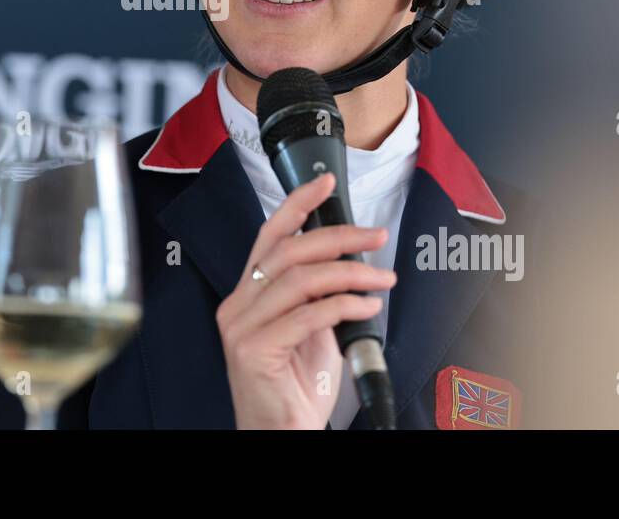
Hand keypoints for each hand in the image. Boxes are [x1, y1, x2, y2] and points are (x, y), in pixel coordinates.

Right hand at [216, 172, 396, 428]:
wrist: (280, 435)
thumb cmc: (295, 389)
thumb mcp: (309, 330)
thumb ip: (317, 295)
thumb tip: (349, 261)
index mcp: (247, 295)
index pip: (268, 236)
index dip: (297, 204)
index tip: (325, 183)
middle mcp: (237, 305)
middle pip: (288, 250)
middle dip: (338, 237)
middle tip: (375, 237)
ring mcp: (240, 328)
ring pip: (300, 278)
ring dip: (350, 272)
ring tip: (382, 278)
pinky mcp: (253, 350)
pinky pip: (307, 315)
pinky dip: (345, 305)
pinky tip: (368, 307)